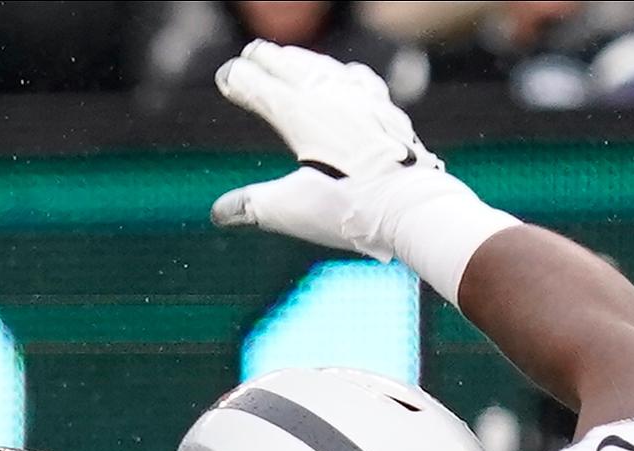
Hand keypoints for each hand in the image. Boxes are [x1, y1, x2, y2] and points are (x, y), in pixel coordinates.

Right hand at [209, 40, 449, 258]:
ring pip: (324, 68)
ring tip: (288, 56)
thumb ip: (252, 205)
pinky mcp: (385, 110)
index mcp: (300, 115)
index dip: (240, 80)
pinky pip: (359, 79)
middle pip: (292, 67)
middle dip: (269, 59)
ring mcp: (361, 100)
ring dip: (303, 60)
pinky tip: (345, 74)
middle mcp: (331, 97)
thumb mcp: (289, 209)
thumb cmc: (349, 207)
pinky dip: (343, 72)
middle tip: (251, 54)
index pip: (261, 88)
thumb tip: (221, 212)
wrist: (411, 204)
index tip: (225, 74)